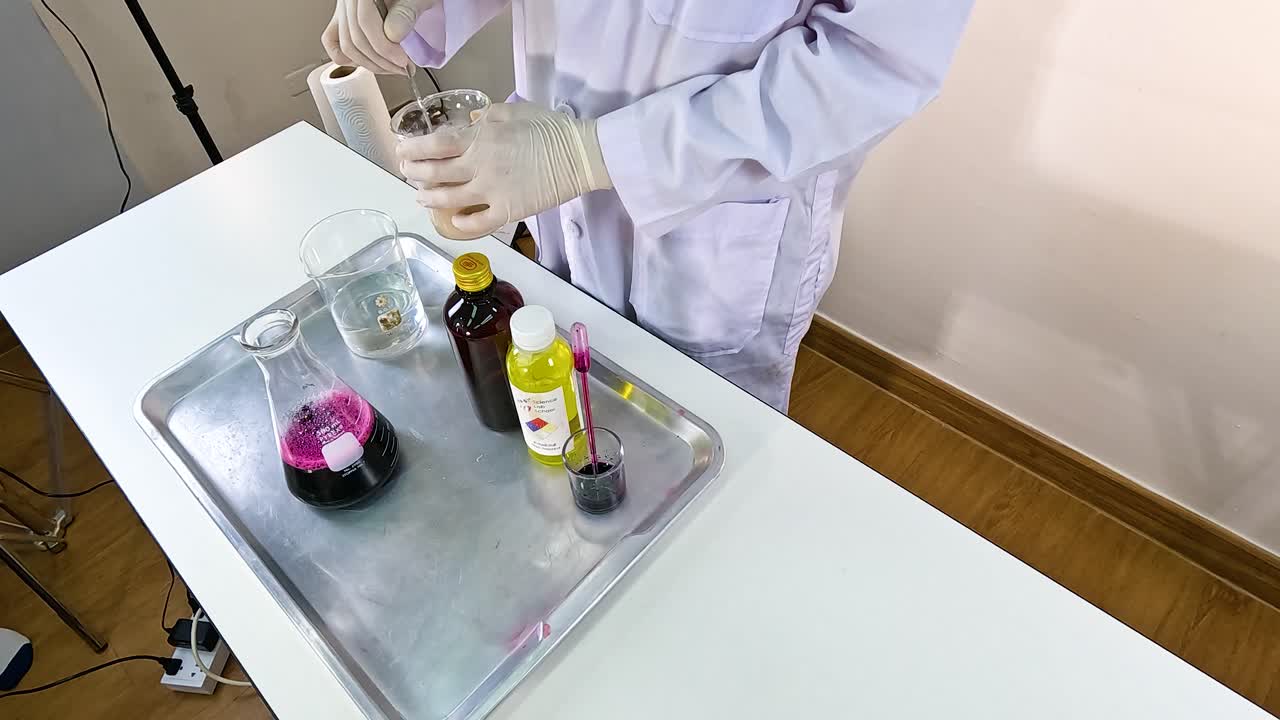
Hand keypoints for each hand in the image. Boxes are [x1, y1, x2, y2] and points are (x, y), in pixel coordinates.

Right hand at [321, 0, 436, 73]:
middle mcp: (348, 0)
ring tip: (393, 68)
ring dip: (370, 64)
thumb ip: (405, 12)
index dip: (385, 47)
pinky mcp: (343, 21)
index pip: (365, 22)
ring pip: (345, 46)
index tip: (403, 61)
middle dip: (380, 61)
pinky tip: (372, 62)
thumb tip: (393, 35)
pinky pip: (334, 43)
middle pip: (353, 38)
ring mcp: (343, 11)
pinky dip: (351, 59)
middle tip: (403, 68)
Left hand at [398, 103, 612, 236]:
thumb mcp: (515, 110)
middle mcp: (479, 165)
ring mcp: (492, 191)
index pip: (435, 144)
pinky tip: (453, 221)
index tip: (402, 151)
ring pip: (448, 199)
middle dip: (414, 173)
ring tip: (421, 197)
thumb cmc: (550, 128)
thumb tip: (470, 119)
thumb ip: (488, 115)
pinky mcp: (507, 212)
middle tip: (406, 173)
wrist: (580, 155)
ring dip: (429, 198)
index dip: (413, 149)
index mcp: (480, 137)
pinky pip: (476, 223)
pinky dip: (460, 224)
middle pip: (435, 172)